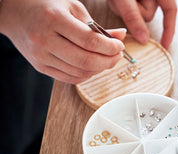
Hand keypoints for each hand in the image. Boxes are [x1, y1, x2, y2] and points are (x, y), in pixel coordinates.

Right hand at [0, 0, 125, 83]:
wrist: (14, 13)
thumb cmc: (45, 6)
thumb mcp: (72, 8)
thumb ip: (96, 26)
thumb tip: (120, 37)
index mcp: (54, 19)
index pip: (89, 40)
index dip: (109, 47)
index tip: (119, 47)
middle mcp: (45, 39)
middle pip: (86, 61)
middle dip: (108, 61)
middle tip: (117, 56)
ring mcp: (41, 56)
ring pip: (80, 72)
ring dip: (99, 69)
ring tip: (106, 60)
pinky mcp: (41, 67)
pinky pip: (70, 78)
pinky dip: (86, 75)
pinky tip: (92, 67)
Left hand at [107, 0, 176, 48]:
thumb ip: (134, 17)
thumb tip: (144, 39)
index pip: (171, 10)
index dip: (169, 29)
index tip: (165, 46)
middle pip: (149, 15)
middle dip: (135, 12)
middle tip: (121, 0)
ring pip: (138, 14)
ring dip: (126, 9)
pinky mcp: (134, 0)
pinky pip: (130, 11)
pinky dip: (121, 7)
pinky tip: (116, 0)